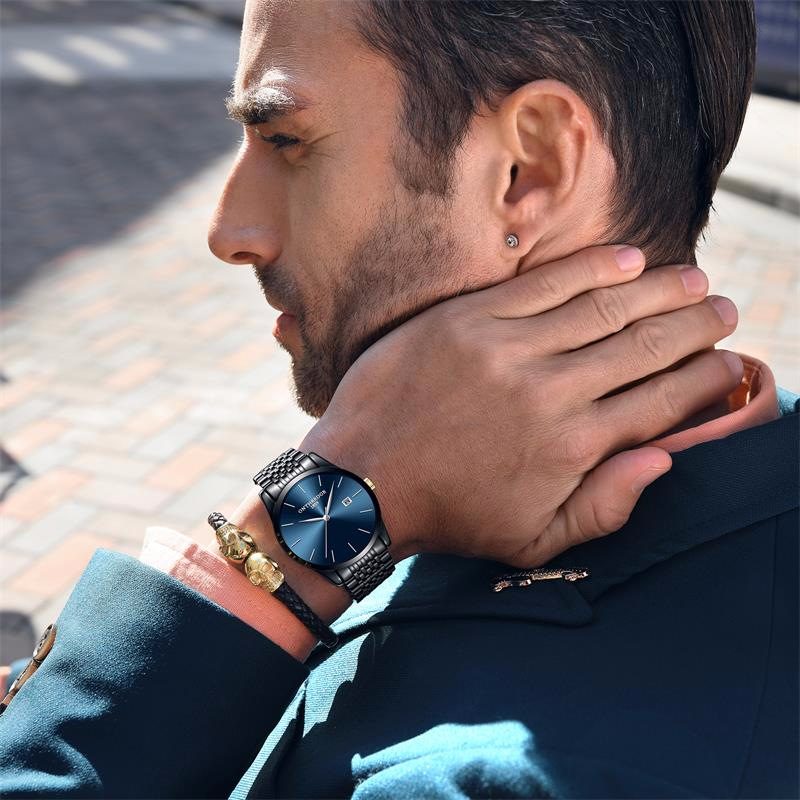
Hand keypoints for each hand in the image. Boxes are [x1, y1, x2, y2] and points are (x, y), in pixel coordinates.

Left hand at [299, 245, 741, 567]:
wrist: (360, 482)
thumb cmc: (449, 514)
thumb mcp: (531, 541)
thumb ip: (604, 506)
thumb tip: (665, 458)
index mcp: (572, 448)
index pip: (660, 402)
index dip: (703, 379)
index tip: (728, 364)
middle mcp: (550, 392)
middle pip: (643, 347)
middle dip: (694, 327)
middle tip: (723, 309)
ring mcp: (508, 348)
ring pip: (603, 308)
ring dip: (657, 291)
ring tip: (692, 278)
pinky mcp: (468, 318)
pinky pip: (544, 283)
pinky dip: (592, 267)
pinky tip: (627, 257)